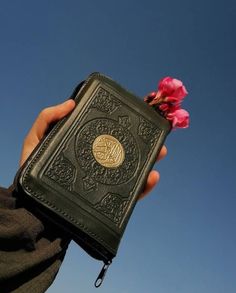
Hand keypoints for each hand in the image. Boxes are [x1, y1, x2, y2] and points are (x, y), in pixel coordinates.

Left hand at [19, 100, 166, 199]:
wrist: (33, 206)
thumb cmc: (33, 171)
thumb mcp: (36, 140)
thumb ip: (48, 118)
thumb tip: (71, 102)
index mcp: (85, 147)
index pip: (108, 134)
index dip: (123, 125)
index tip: (137, 117)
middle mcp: (97, 163)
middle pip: (125, 151)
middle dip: (143, 143)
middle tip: (156, 137)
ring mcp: (103, 181)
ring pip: (131, 171)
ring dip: (149, 162)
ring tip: (159, 154)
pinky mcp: (106, 201)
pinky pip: (129, 195)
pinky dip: (143, 188)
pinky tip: (151, 178)